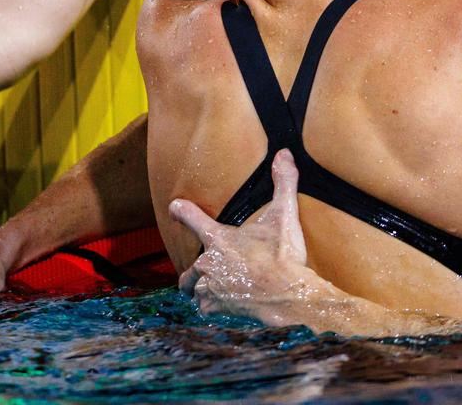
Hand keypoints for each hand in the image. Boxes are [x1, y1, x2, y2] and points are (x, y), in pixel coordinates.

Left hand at [169, 149, 311, 323]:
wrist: (287, 295)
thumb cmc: (284, 255)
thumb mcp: (286, 215)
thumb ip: (284, 182)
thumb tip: (285, 152)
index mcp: (219, 237)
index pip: (192, 217)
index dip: (182, 211)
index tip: (174, 208)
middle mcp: (207, 262)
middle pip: (189, 269)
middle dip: (195, 272)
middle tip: (209, 273)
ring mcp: (208, 286)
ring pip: (194, 289)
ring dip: (201, 290)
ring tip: (215, 292)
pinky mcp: (214, 307)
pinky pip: (204, 309)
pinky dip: (213, 308)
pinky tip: (227, 308)